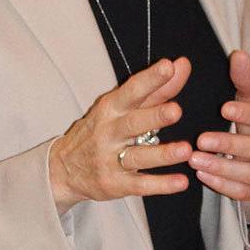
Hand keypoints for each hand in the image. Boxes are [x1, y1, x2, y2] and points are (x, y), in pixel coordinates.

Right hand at [49, 58, 193, 213]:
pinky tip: (181, 182)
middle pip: (133, 123)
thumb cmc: (102, 129)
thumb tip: (182, 63)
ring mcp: (111, 160)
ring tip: (186, 150)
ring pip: (138, 156)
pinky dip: (161, 185)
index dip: (150, 79)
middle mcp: (109, 132)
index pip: (132, 91)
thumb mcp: (122, 106)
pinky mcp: (115, 184)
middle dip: (154, 116)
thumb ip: (156, 88)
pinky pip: (140, 185)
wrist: (63, 168)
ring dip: (163, 154)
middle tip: (176, 110)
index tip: (168, 67)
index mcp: (112, 108)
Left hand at [189, 51, 249, 212]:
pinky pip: (244, 192)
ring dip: (222, 166)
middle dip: (230, 144)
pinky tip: (202, 175)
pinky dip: (223, 184)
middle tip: (201, 139)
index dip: (248, 113)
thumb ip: (245, 78)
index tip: (223, 107)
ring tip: (194, 159)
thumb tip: (237, 54)